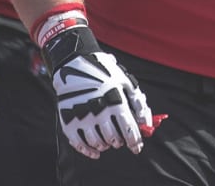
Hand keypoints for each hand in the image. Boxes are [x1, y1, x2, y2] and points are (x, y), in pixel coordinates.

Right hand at [43, 25, 152, 158]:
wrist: (74, 62)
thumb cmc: (104, 72)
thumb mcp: (126, 82)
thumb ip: (138, 103)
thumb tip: (146, 123)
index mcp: (116, 102)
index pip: (129, 130)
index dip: (135, 142)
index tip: (137, 148)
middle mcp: (100, 112)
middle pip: (114, 139)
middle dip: (120, 142)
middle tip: (121, 139)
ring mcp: (83, 117)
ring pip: (98, 143)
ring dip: (106, 145)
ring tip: (109, 141)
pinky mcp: (68, 121)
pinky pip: (79, 144)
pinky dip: (89, 151)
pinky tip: (96, 152)